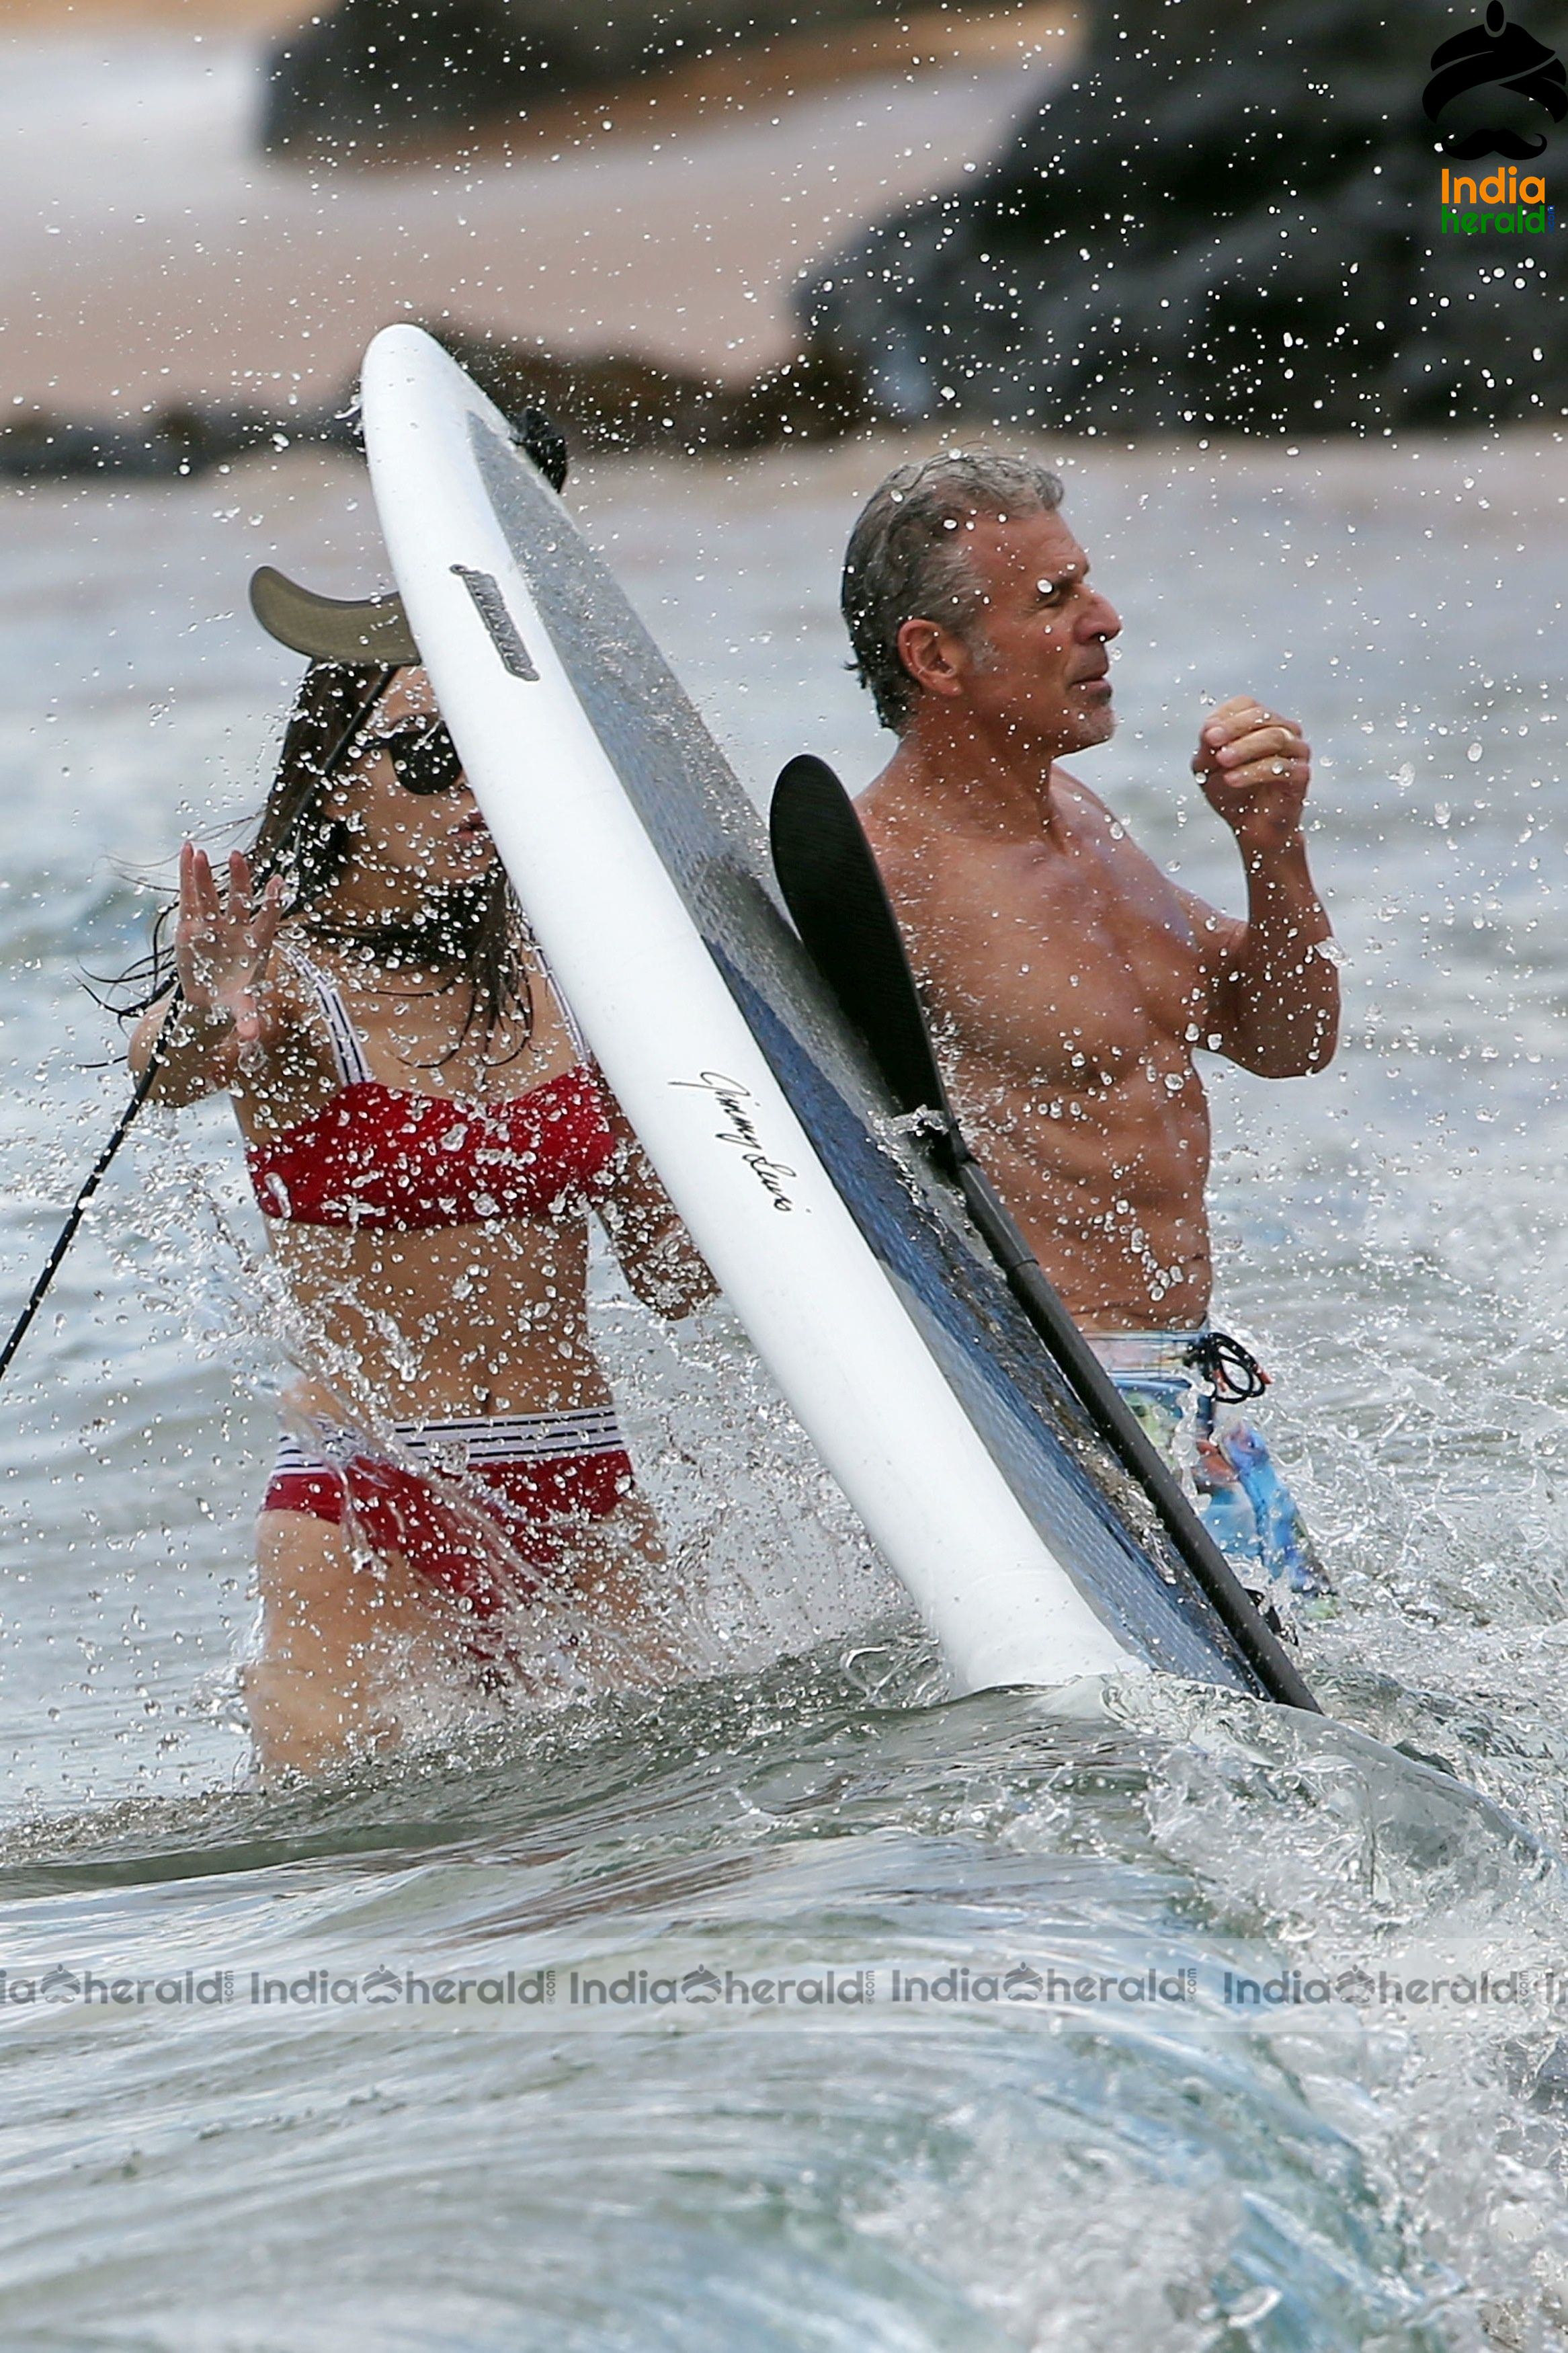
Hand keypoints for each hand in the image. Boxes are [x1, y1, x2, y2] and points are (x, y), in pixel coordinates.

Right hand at [174, 845, 284, 1059]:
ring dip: (207, 874)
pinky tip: (186, 852)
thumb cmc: (235, 1001)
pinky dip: (187, 876)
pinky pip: (190, 898)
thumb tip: (251, 1037)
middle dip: (239, 880)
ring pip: (212, 895)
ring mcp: (215, 925)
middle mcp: (237, 930)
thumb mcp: (243, 1012)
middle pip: (240, 900)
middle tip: (238, 857)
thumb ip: (247, 1021)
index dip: (273, 903)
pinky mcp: (192, 925)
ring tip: (199, 851)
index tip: (279, 884)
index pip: (268, 920)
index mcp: (257, 945)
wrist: (213, 1001)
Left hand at [1192, 696, 1311, 860]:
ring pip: (1274, 737)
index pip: (1247, 705)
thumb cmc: (1231, 793)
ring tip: (1222, 760)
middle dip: (1233, 728)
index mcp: (1262, 723)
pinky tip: (1231, 779)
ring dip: (1244, 747)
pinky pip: (1281, 767)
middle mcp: (1284, 731)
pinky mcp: (1301, 774)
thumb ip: (1206, 749)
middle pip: (1262, 717)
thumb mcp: (1208, 769)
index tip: (1208, 735)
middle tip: (1212, 740)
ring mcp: (1296, 751)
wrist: (1251, 827)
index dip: (1226, 716)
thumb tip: (1209, 729)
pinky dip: (1253, 771)